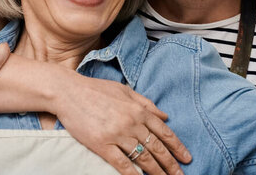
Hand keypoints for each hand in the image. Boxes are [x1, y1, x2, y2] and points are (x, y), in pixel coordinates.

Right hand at [54, 74, 190, 174]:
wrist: (68, 92)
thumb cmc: (96, 89)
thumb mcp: (125, 90)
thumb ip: (146, 103)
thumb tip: (165, 116)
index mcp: (138, 109)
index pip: (164, 132)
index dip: (177, 147)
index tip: (186, 158)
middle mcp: (132, 123)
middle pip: (157, 148)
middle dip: (171, 164)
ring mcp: (117, 134)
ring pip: (143, 158)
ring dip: (156, 172)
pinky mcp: (102, 144)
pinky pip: (122, 164)